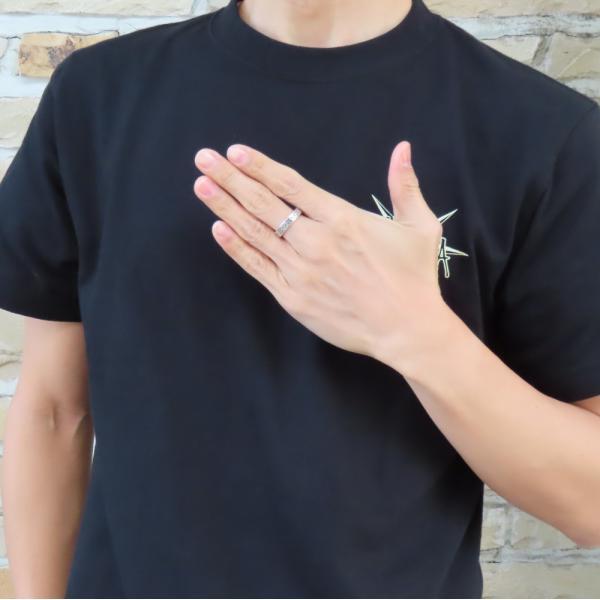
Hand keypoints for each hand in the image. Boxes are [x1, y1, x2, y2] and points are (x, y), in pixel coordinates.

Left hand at [193, 141, 448, 366]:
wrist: (406, 329)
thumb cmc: (414, 278)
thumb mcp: (419, 226)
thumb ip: (405, 185)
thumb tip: (403, 146)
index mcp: (342, 219)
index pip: (291, 184)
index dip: (259, 166)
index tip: (234, 152)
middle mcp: (315, 241)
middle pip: (264, 203)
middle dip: (230, 178)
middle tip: (203, 159)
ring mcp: (300, 271)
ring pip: (254, 233)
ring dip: (224, 207)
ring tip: (201, 186)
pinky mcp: (292, 297)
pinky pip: (258, 268)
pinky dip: (236, 248)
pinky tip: (218, 229)